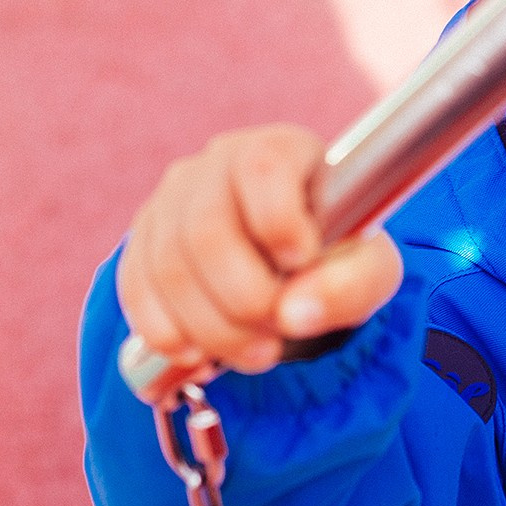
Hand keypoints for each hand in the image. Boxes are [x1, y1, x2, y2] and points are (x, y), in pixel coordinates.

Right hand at [115, 124, 402, 374]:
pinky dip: (166, 333)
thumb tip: (293, 314)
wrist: (299, 268)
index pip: (263, 168)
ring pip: (170, 269)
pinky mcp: (143, 243)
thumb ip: (351, 285)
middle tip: (277, 335)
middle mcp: (216, 164)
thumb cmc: (338, 256)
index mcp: (280, 150)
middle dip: (244, 300)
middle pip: (206, 232)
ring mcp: (171, 201)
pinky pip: (136, 289)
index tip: (301, 263)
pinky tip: (202, 355)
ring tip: (257, 352)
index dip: (278, 222)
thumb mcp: (369, 268)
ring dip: (212, 328)